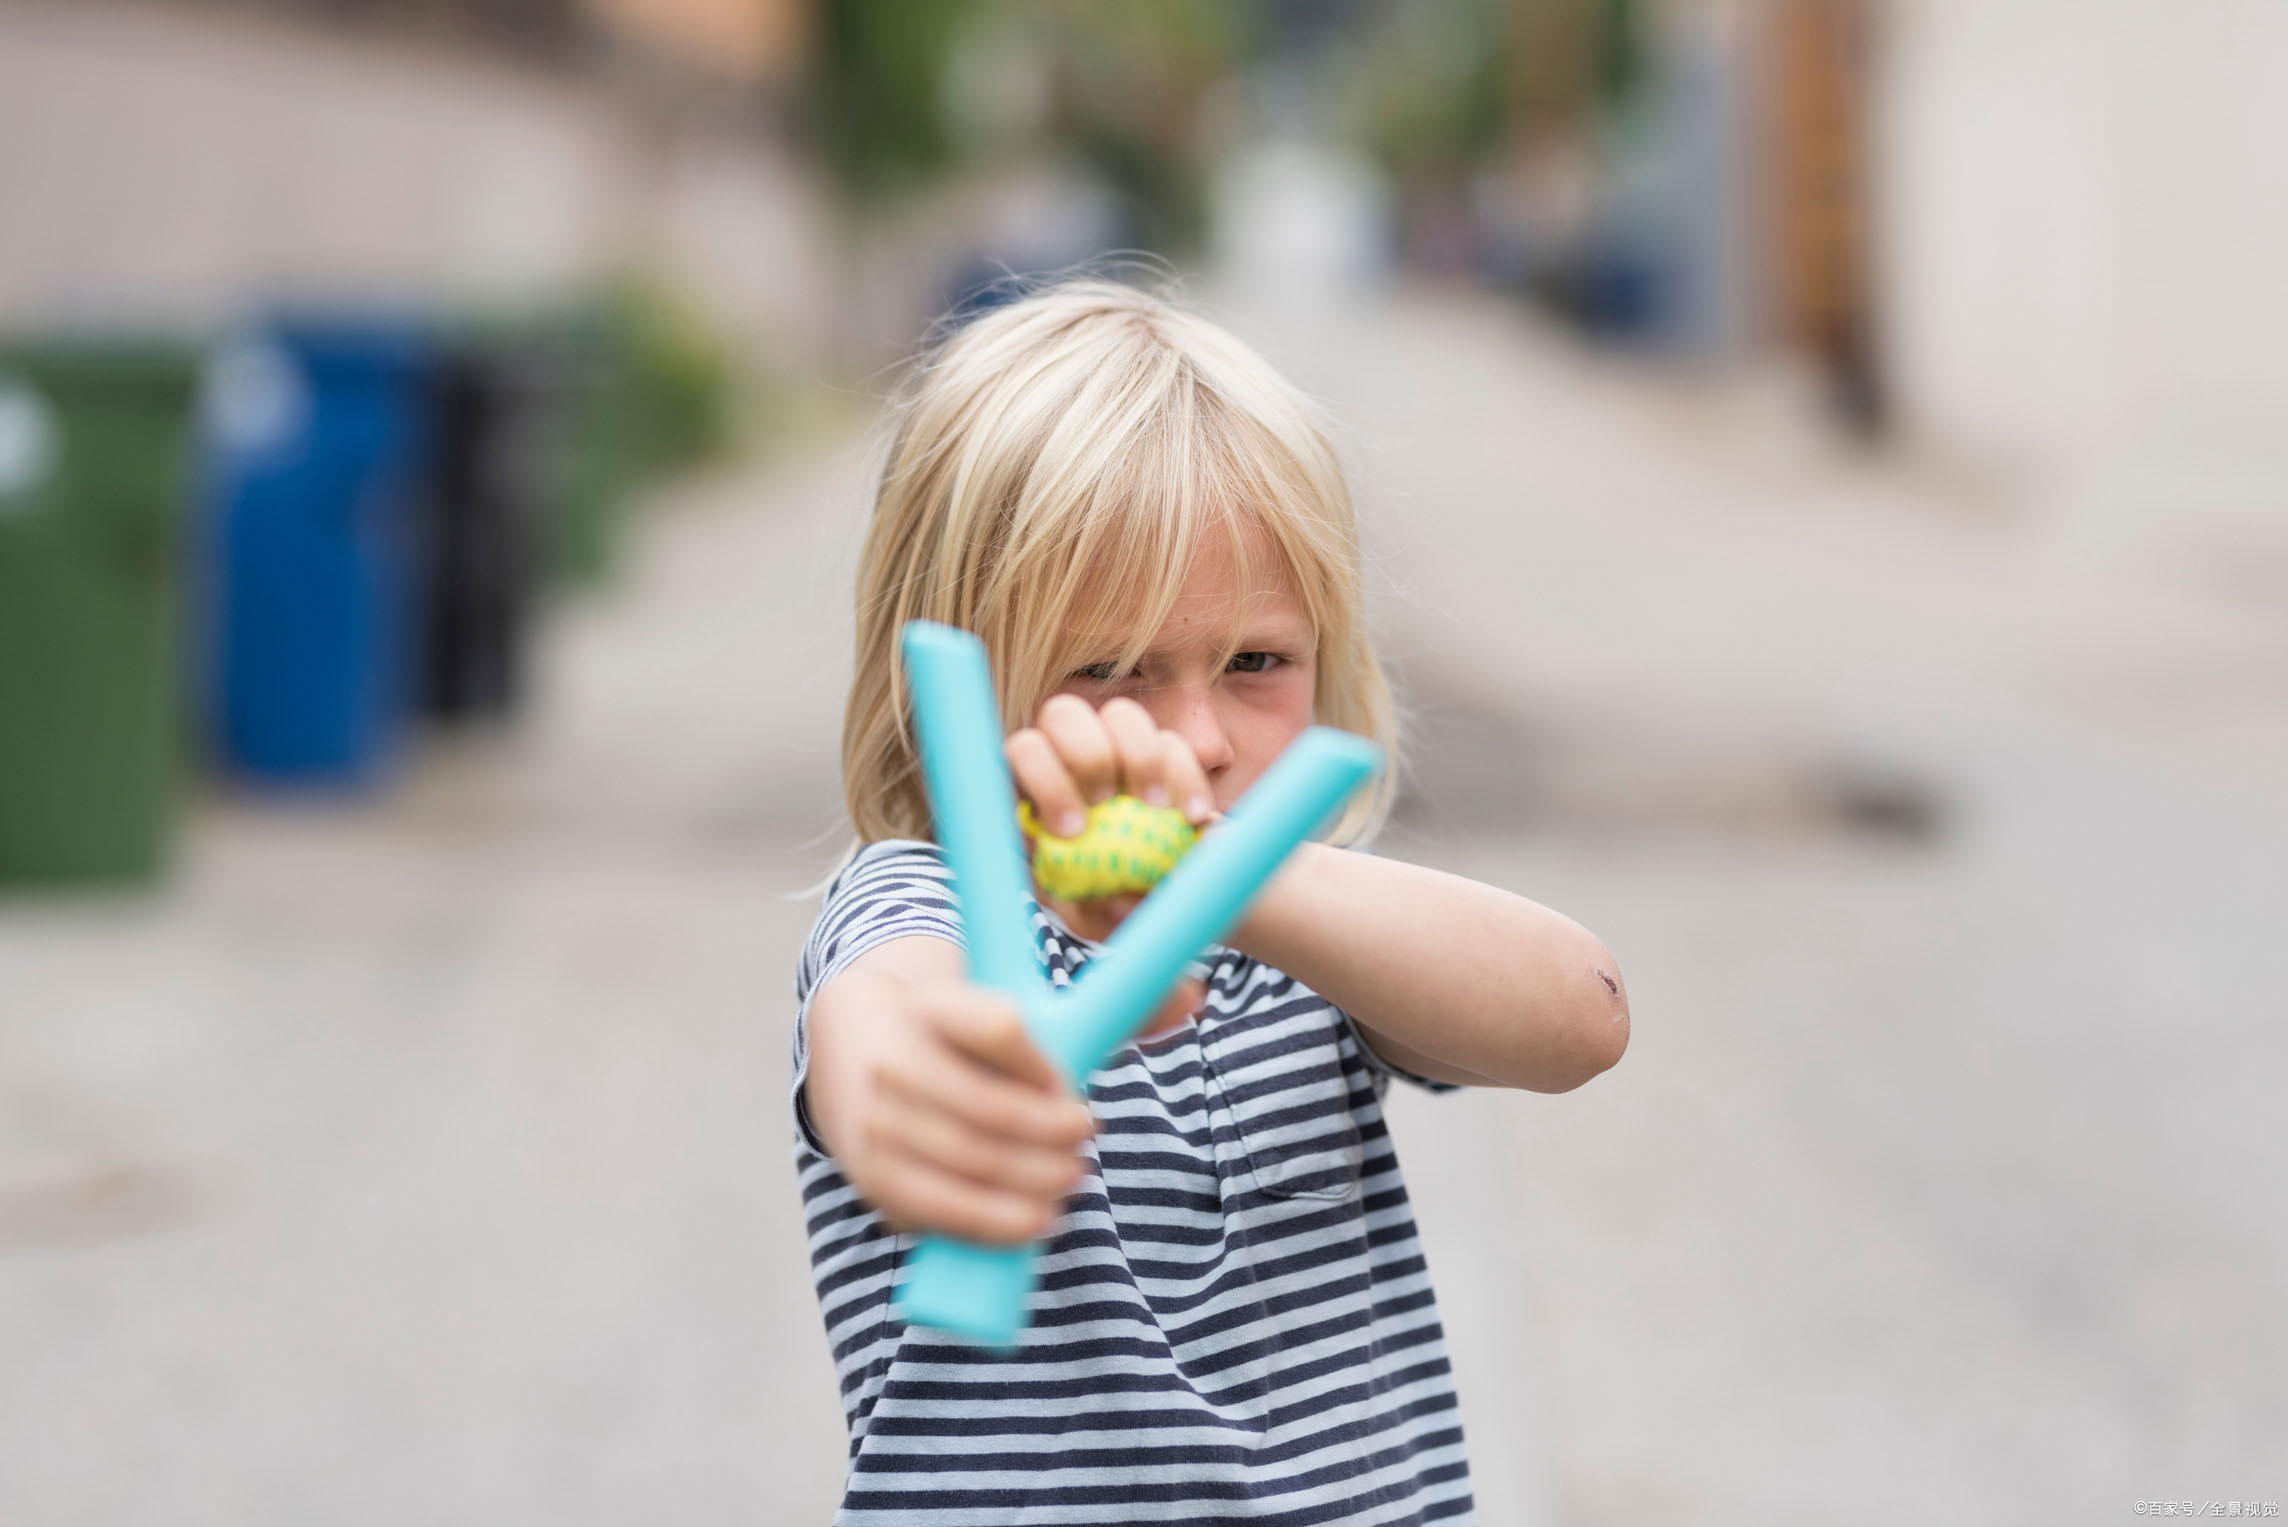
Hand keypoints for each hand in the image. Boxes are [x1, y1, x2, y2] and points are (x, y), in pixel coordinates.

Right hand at [807, 964, 1203, 1245]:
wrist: (861, 1047)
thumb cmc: (968, 1037)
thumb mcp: (1024, 1008)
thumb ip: (1112, 1005)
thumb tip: (1194, 1000)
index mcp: (937, 1003)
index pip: (995, 1026)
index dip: (1042, 1066)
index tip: (1071, 1088)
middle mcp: (896, 1055)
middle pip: (985, 1105)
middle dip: (1049, 1135)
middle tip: (1085, 1143)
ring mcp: (875, 1117)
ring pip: (965, 1157)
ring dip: (1030, 1180)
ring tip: (1068, 1180)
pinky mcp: (870, 1172)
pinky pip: (932, 1206)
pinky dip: (990, 1222)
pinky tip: (1035, 1224)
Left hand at [1006, 694, 1218, 945]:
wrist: (1170, 898)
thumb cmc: (1112, 906)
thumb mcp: (1093, 918)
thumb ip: (1092, 910)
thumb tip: (1110, 897)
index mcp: (1034, 795)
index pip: (1020, 756)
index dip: (1043, 781)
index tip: (1074, 830)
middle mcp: (1070, 760)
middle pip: (1062, 714)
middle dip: (1088, 754)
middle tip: (1109, 803)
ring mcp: (1118, 750)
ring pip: (1119, 714)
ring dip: (1138, 756)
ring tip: (1154, 808)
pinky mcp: (1164, 755)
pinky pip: (1172, 743)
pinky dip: (1183, 777)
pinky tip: (1191, 817)